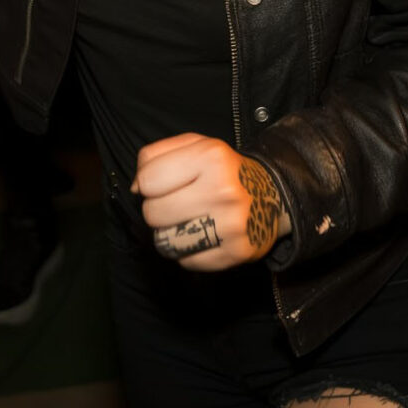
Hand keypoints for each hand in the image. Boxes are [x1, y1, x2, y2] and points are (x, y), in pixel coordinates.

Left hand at [134, 134, 291, 271]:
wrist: (272, 195)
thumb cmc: (223, 170)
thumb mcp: (195, 145)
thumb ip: (156, 156)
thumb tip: (135, 188)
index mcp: (211, 156)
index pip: (147, 180)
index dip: (149, 184)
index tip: (165, 184)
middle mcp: (223, 190)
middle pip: (153, 213)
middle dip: (158, 210)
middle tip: (178, 204)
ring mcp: (231, 224)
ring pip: (165, 243)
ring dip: (169, 235)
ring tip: (187, 222)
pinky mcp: (235, 253)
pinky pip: (186, 261)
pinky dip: (188, 252)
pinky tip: (203, 236)